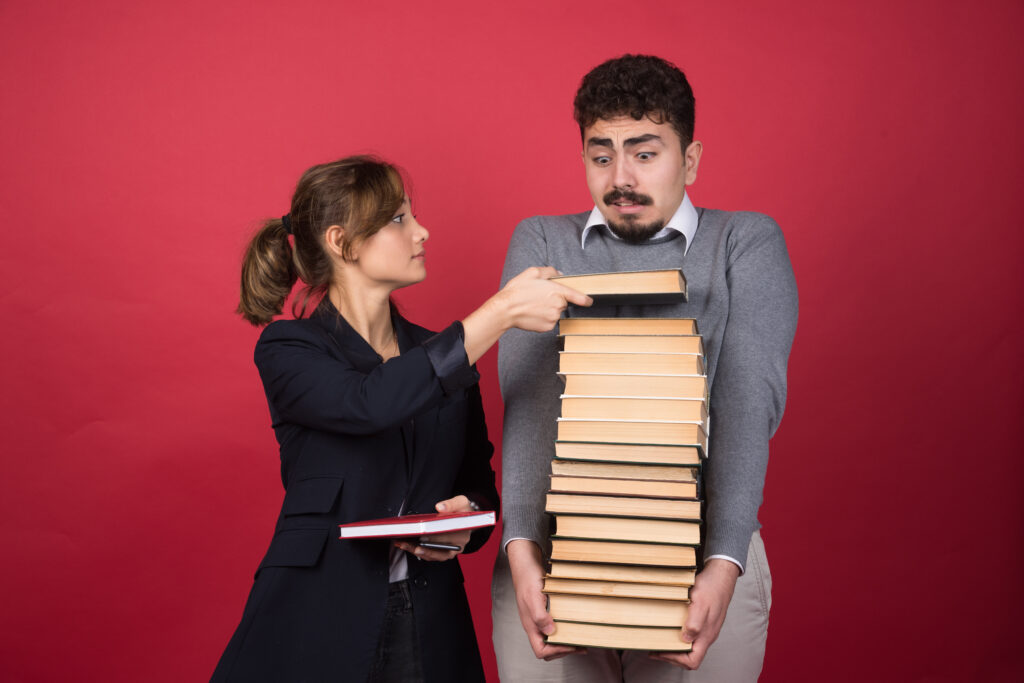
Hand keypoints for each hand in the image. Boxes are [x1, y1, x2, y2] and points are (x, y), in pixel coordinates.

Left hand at [393, 495, 473, 561]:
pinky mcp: (441, 554)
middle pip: (439, 550)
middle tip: (408, 541)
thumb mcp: (461, 502)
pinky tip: (406, 545)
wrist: (465, 519)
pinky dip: (417, 551)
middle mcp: (457, 546)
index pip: (449, 538)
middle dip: (423, 546)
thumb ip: (452, 504)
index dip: (436, 537)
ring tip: (404, 544)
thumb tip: (440, 507)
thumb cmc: (462, 511)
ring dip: (417, 551)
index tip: (424, 535)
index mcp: (463, 534)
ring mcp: (449, 552)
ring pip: (433, 555)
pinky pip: (429, 556)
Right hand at [498, 266, 592, 332]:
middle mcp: (558, 305)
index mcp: (557, 291)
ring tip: (533, 305)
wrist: (506, 310)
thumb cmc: (518, 290)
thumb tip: (559, 274)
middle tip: (539, 297)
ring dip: (548, 309)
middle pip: (563, 303)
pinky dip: (543, 318)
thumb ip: (550, 271)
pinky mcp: (547, 327)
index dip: (585, 299)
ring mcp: (554, 318)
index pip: (578, 296)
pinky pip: (549, 322)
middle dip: (555, 300)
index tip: (589, 301)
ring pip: (555, 313)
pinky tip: (533, 313)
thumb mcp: (533, 272)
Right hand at [506, 539, 585, 659]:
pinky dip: (564, 630)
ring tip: (579, 640)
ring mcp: (539, 618)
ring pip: (551, 639)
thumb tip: (549, 631)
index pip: (540, 650)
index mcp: (530, 625)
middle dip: (563, 650)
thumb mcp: (533, 597)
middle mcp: (534, 624)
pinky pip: (554, 627)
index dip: (556, 652)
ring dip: (564, 642)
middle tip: (580, 646)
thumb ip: (539, 616)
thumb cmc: (527, 580)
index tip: (571, 645)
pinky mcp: (544, 611)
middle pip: (546, 648)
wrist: (526, 565)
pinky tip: (573, 626)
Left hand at [648, 559, 738, 668]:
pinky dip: (678, 638)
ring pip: (690, 648)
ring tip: (660, 641)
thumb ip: (694, 623)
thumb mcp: (700, 603)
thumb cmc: (711, 588)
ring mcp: (706, 629)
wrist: (721, 576)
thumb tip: (686, 639)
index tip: (661, 651)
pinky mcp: (703, 622)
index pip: (693, 660)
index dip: (676, 660)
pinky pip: (691, 637)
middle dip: (672, 656)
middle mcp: (707, 635)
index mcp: (706, 635)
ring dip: (674, 648)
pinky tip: (670, 630)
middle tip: (655, 649)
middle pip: (690, 657)